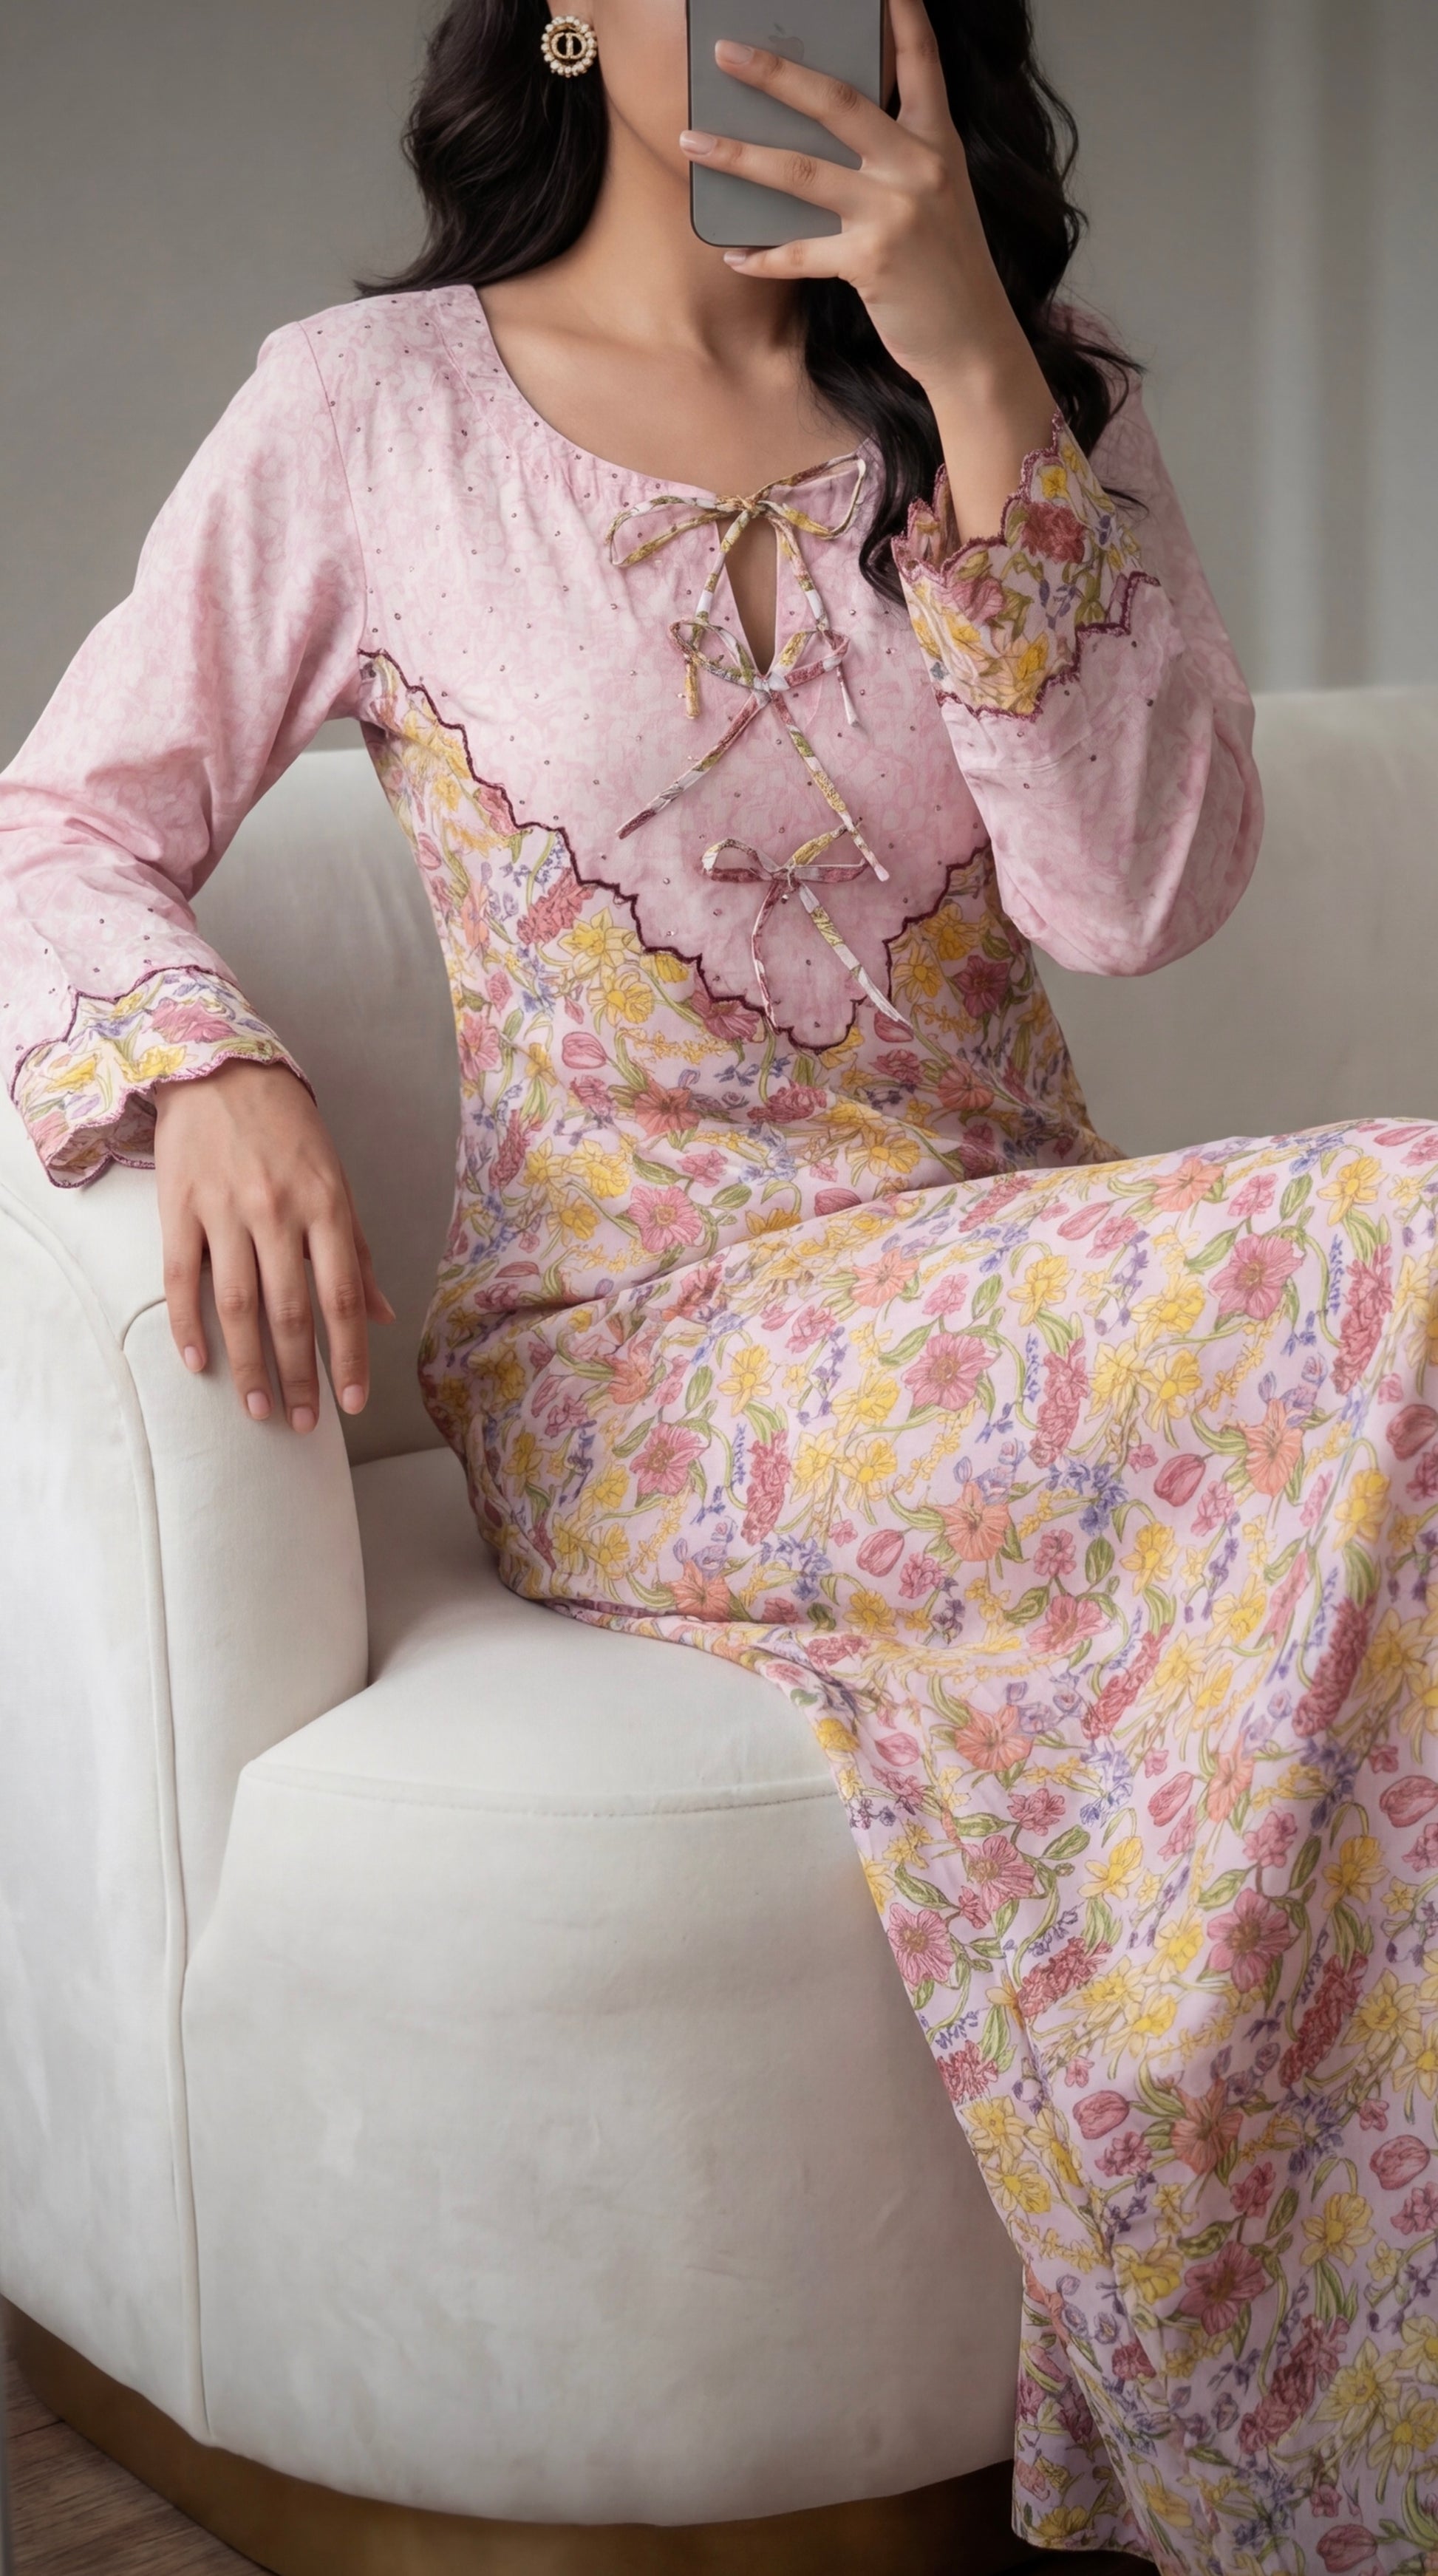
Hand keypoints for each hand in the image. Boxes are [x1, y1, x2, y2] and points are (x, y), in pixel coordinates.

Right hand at [154, 1059, 393, 1430]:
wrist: (219, 1069)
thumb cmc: (288, 1131)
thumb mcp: (336, 1182)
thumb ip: (357, 1252)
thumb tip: (384, 1315)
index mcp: (327, 1207)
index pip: (342, 1299)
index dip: (348, 1358)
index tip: (352, 1403)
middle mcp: (278, 1212)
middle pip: (290, 1313)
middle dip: (299, 1376)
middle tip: (301, 1423)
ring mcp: (225, 1211)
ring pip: (237, 1305)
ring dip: (249, 1365)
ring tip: (259, 1408)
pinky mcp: (178, 1207)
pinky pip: (180, 1279)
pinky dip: (188, 1327)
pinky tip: (199, 1365)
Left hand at [680, 0, 1057, 533]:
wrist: (975, 344)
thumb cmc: (948, 274)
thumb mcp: (938, 201)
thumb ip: (897, 162)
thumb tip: (824, 142)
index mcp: (937, 144)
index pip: (920, 63)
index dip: (902, 17)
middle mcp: (918, 168)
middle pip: (835, 102)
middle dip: (774, 73)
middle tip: (725, 51)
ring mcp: (895, 214)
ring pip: (800, 172)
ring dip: (738, 155)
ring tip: (691, 140)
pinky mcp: (872, 263)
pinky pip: (800, 253)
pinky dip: (763, 256)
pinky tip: (734, 254)